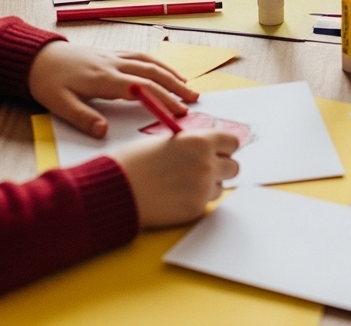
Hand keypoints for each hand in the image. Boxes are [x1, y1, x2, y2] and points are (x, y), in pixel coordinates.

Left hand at [28, 44, 198, 137]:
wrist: (38, 57)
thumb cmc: (48, 82)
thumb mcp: (59, 105)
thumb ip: (83, 118)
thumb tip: (104, 132)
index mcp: (104, 79)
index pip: (142, 89)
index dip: (163, 99)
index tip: (179, 112)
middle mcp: (114, 65)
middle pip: (153, 73)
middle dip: (176, 87)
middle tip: (194, 101)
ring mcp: (115, 57)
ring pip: (150, 62)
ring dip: (171, 74)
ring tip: (188, 87)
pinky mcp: (113, 53)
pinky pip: (142, 56)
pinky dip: (159, 63)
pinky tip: (166, 71)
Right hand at [113, 130, 239, 227]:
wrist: (117, 190)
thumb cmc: (137, 161)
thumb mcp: (169, 141)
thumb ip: (193, 144)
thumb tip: (209, 149)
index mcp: (200, 141)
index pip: (232, 142)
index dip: (223, 147)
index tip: (217, 151)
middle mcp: (207, 164)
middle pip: (233, 166)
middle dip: (220, 167)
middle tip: (202, 169)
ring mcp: (202, 188)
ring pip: (220, 186)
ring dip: (208, 185)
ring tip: (183, 184)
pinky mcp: (195, 209)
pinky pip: (205, 203)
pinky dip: (195, 200)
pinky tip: (175, 196)